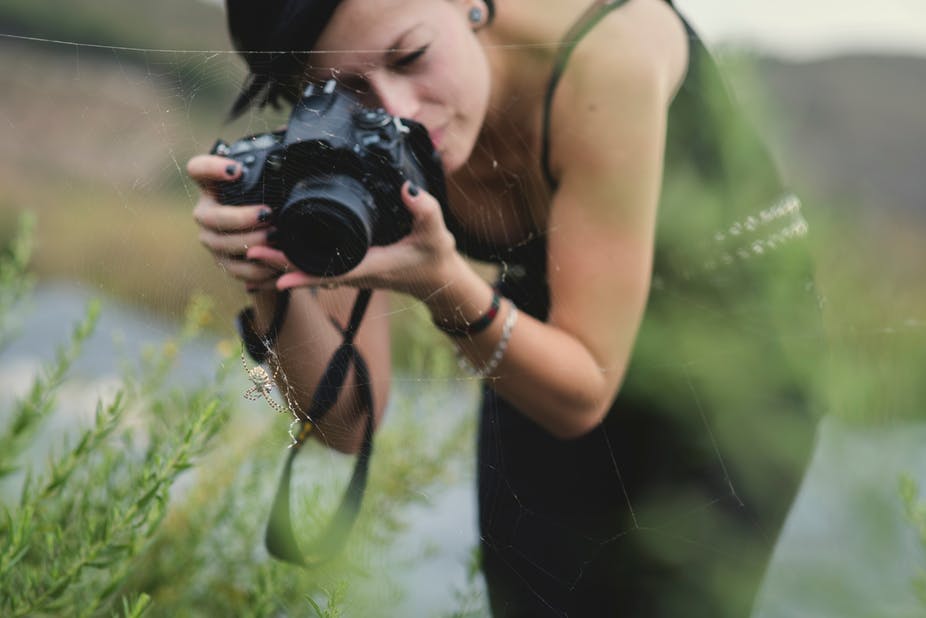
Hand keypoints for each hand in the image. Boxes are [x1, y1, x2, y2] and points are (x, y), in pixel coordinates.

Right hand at [187, 154, 279, 291]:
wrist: (277, 242)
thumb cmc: (274, 201)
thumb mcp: (276, 179)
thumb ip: (277, 155)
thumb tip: (285, 129)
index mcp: (214, 186)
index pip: (197, 169)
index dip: (210, 168)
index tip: (236, 170)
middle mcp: (206, 211)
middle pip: (208, 216)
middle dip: (238, 217)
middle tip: (267, 215)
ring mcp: (212, 239)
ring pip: (219, 245)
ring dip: (249, 243)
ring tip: (276, 238)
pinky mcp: (225, 263)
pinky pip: (234, 270)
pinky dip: (257, 269)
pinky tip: (276, 264)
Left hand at [247, 182, 458, 298]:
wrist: (439, 277)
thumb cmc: (435, 257)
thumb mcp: (436, 232)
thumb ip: (425, 210)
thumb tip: (408, 189)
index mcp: (373, 266)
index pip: (333, 273)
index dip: (305, 274)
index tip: (278, 273)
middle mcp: (358, 273)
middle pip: (312, 273)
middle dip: (281, 265)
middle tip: (251, 253)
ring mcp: (353, 272)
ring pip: (313, 270)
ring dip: (284, 262)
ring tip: (254, 252)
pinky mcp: (352, 268)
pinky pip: (320, 267)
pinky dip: (298, 261)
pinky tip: (279, 254)